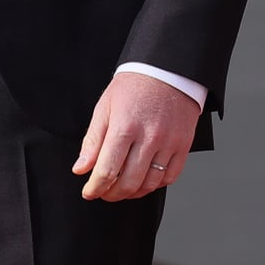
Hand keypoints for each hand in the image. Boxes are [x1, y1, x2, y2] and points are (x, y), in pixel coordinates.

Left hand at [72, 72, 198, 200]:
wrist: (166, 70)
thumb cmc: (133, 86)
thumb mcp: (105, 108)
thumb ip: (92, 141)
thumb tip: (81, 169)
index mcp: (125, 126)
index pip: (107, 170)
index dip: (95, 188)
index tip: (89, 192)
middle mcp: (149, 137)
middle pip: (128, 182)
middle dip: (111, 194)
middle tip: (104, 192)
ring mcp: (169, 142)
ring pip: (149, 184)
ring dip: (132, 193)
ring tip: (122, 188)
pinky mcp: (183, 145)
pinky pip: (170, 177)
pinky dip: (155, 185)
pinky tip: (144, 180)